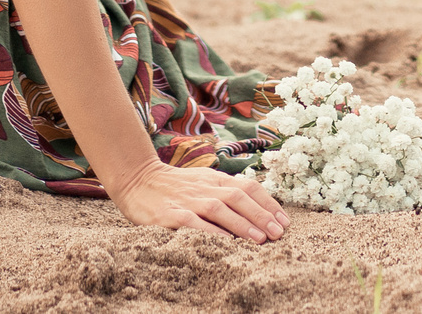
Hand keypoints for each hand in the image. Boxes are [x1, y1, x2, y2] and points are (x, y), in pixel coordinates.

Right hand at [108, 161, 288, 242]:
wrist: (137, 178)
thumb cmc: (174, 186)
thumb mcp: (203, 182)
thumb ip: (225, 192)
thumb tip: (257, 210)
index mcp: (215, 179)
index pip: (248, 187)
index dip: (268, 203)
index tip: (284, 221)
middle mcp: (204, 187)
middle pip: (238, 197)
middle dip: (262, 215)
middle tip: (279, 233)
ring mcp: (187, 200)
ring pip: (220, 209)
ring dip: (242, 224)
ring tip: (261, 240)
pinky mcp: (170, 214)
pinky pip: (193, 223)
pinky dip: (210, 232)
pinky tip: (225, 243)